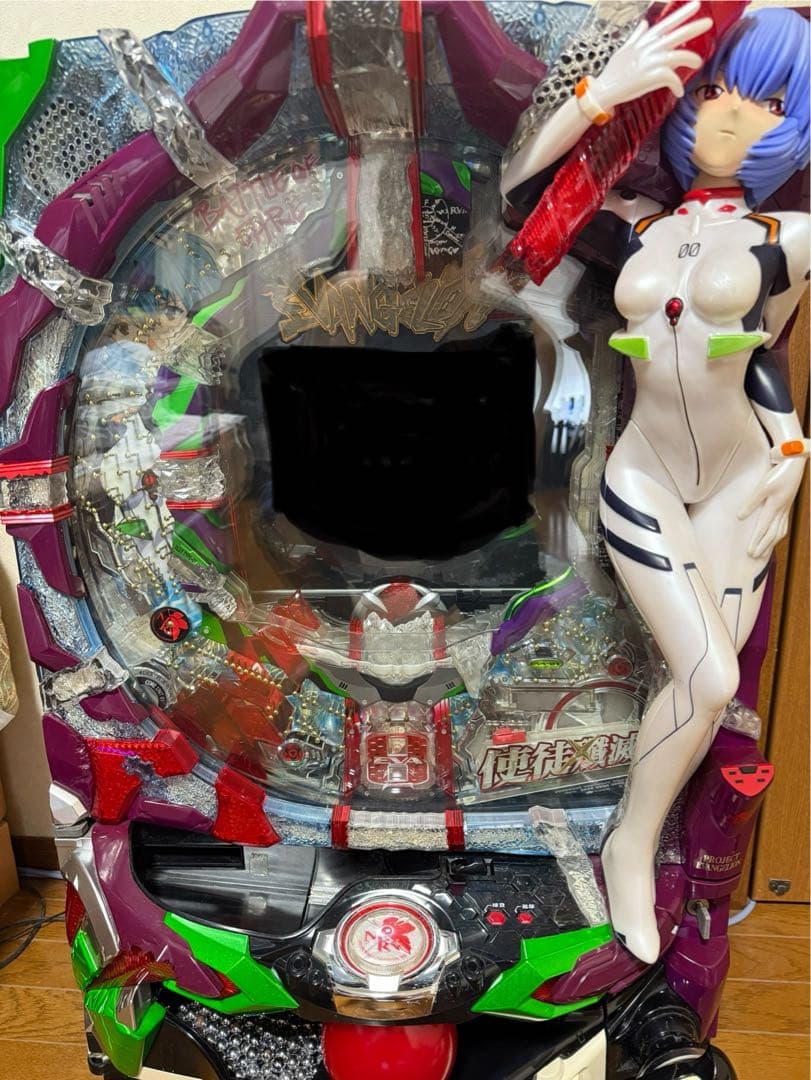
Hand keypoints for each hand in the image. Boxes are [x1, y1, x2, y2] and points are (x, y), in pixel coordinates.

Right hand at [597, 1, 712, 108]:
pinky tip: (679, 92)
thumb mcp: (624, 49)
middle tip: (709, 22)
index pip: (666, 24)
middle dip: (694, 27)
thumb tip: (644, 24)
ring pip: (679, 56)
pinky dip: (677, 86)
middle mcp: (649, 48)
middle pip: (677, 34)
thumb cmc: (613, 72)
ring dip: (691, 60)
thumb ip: (636, 36)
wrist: (604, 90)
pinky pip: (672, 79)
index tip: (696, 5)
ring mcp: (651, 61)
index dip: (682, 14)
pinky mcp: (651, 77)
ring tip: (698, 63)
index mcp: (644, 41)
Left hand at [737, 458, 805, 558]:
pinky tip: (775, 538)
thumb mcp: (762, 487)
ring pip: (779, 531)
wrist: (794, 464)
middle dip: (763, 546)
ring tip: (764, 552)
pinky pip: (783, 525)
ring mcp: (785, 509)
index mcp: (774, 507)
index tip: (750, 552)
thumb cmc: (777, 474)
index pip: (763, 529)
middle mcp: (781, 511)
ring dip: (771, 543)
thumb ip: (751, 502)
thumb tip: (740, 517)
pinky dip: (778, 534)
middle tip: (755, 556)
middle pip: (772, 534)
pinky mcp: (786, 506)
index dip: (756, 541)